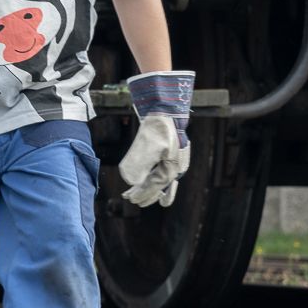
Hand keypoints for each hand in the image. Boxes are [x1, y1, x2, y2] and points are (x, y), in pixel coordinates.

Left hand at [117, 70, 193, 207]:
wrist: (166, 108)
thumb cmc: (158, 126)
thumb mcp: (147, 144)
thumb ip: (139, 163)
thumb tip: (132, 181)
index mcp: (172, 167)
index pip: (155, 186)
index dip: (142, 194)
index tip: (130, 198)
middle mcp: (176, 167)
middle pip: (160, 187)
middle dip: (145, 195)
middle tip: (130, 199)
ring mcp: (175, 161)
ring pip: (162, 182)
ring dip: (150, 190)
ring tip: (139, 198)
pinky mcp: (170, 155)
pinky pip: (165, 174)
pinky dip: (158, 183)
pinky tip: (156, 189)